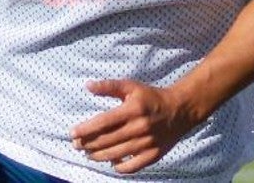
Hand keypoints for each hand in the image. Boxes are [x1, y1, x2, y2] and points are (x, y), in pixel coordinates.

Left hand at [71, 79, 199, 173]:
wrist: (180, 109)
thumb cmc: (151, 97)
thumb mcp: (132, 87)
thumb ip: (109, 86)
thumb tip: (88, 85)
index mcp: (133, 109)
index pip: (103, 122)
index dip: (85, 129)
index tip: (72, 133)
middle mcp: (139, 127)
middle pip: (106, 140)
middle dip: (87, 144)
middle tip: (76, 145)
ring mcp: (147, 143)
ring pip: (115, 155)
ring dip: (97, 156)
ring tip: (89, 154)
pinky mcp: (153, 154)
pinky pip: (131, 166)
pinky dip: (118, 167)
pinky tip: (111, 162)